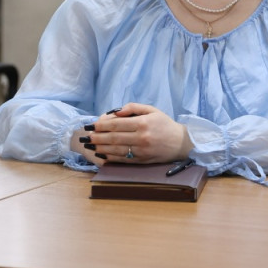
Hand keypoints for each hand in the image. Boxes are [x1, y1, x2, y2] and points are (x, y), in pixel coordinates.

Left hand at [75, 103, 191, 164]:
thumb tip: (115, 111)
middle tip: (86, 136)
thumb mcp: (151, 110)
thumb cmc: (164, 124)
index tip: (91, 125)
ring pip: (116, 150)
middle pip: (114, 138)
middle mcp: (141, 137)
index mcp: (143, 123)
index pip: (117, 124)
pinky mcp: (142, 160)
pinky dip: (110, 158)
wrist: (180, 143)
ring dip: (100, 148)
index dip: (102, 125)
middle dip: (97, 137)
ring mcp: (141, 150)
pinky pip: (122, 159)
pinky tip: (101, 155)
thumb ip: (133, 107)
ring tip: (90, 145)